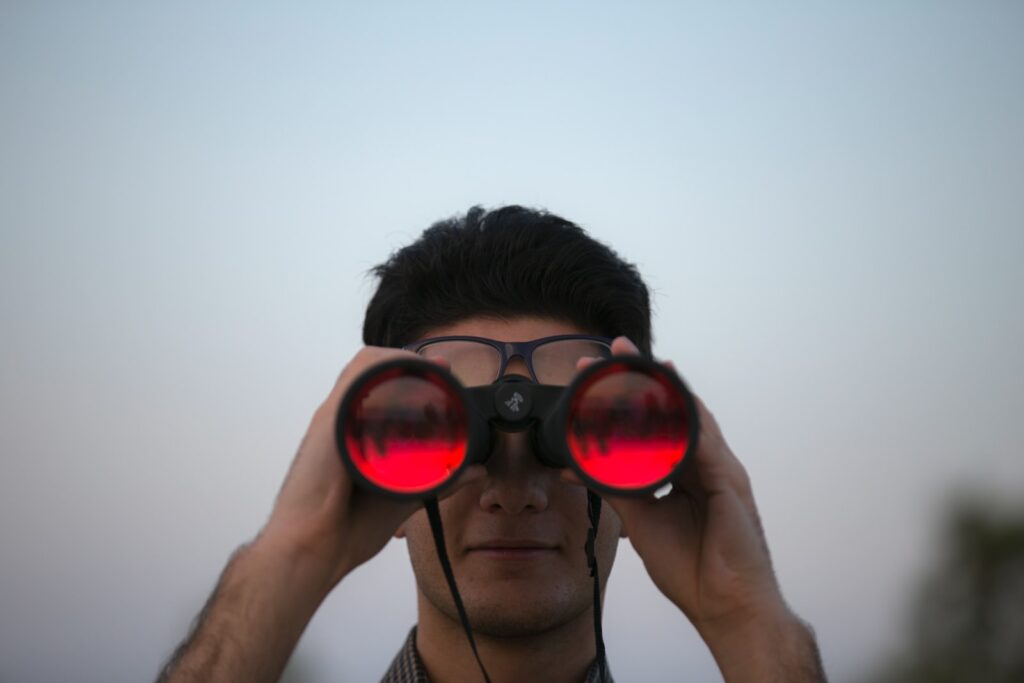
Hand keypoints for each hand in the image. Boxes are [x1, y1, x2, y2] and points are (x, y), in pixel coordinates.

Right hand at [258, 347, 484, 592]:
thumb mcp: (404, 497)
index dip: (411, 376)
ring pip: (365, 366)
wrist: (311, 550)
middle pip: (373, 370)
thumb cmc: (345, 531)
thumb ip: (440, 481)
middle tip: (442, 372)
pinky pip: (356, 377)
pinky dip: (383, 366)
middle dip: (409, 363)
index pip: (380, 388)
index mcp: (352, 435)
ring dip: (400, 360)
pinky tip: (408, 370)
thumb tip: (476, 472)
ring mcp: (333, 418)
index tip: (444, 379)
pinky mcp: (329, 421)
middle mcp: (341, 421)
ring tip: (431, 369)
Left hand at [569, 338, 796, 639]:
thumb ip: (616, 488)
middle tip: (616, 348)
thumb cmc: (691, 568)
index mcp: (684, 470)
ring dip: (665, 387)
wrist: (724, 605)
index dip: (630, 395)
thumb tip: (577, 469)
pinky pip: (705, 444)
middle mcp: (704, 462)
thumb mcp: (641, 520)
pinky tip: (668, 402)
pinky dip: (685, 422)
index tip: (599, 371)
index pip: (655, 421)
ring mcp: (721, 468)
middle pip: (673, 408)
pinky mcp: (731, 482)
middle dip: (646, 376)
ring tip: (641, 361)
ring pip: (692, 415)